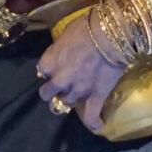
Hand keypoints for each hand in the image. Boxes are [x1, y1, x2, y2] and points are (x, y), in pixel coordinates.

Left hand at [37, 11, 120, 134]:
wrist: (110, 33)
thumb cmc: (87, 26)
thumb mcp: (66, 32)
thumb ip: (60, 47)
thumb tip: (63, 50)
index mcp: (50, 61)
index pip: (41, 72)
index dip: (49, 70)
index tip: (55, 67)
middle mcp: (59, 79)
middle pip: (47, 94)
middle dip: (52, 91)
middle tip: (61, 86)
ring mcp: (77, 90)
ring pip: (67, 103)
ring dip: (71, 99)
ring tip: (79, 95)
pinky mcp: (96, 96)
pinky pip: (92, 115)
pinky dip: (94, 122)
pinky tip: (98, 125)